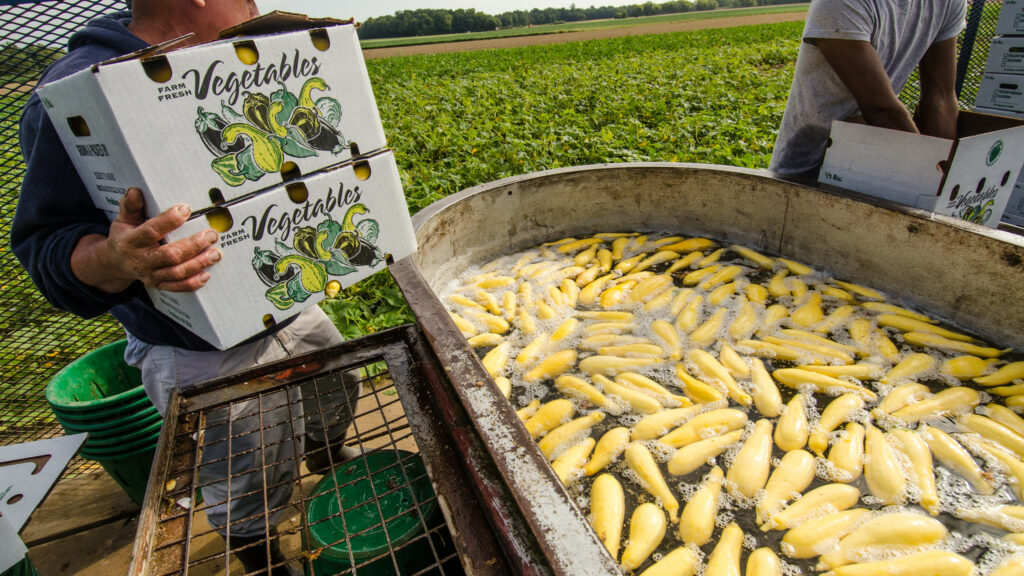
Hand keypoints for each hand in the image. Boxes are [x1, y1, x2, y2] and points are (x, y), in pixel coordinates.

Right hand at [71, 188, 221, 292]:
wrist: (115, 263)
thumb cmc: (125, 236)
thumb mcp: (124, 220)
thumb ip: (131, 206)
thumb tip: (135, 191)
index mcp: (131, 241)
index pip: (151, 231)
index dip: (168, 221)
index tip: (186, 209)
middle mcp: (141, 260)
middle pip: (170, 255)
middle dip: (193, 245)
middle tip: (212, 235)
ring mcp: (150, 275)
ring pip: (176, 272)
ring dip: (198, 264)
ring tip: (215, 254)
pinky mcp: (158, 285)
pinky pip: (176, 287)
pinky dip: (192, 283)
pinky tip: (206, 274)